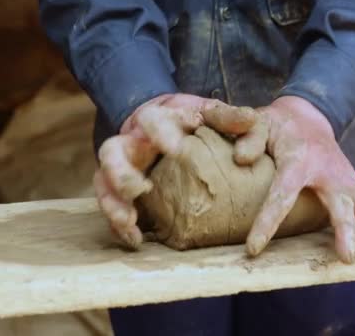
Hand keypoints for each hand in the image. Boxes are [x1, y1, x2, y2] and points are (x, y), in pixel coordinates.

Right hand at [94, 93, 259, 248]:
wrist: (168, 128)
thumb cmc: (193, 123)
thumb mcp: (212, 115)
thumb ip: (230, 117)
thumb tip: (251, 120)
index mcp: (155, 119)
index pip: (150, 118)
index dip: (159, 131)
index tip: (175, 148)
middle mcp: (131, 143)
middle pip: (110, 151)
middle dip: (121, 172)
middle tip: (139, 189)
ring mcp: (120, 167)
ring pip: (103, 183)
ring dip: (113, 204)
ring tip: (131, 222)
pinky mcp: (119, 191)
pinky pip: (110, 208)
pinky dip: (118, 225)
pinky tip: (136, 239)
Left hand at [245, 96, 354, 261]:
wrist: (308, 115)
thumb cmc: (278, 125)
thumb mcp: (259, 123)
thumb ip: (249, 137)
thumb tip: (240, 159)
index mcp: (298, 159)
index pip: (281, 195)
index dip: (267, 223)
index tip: (254, 248)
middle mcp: (327, 170)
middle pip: (337, 203)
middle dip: (343, 230)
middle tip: (346, 257)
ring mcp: (344, 177)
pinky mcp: (352, 184)